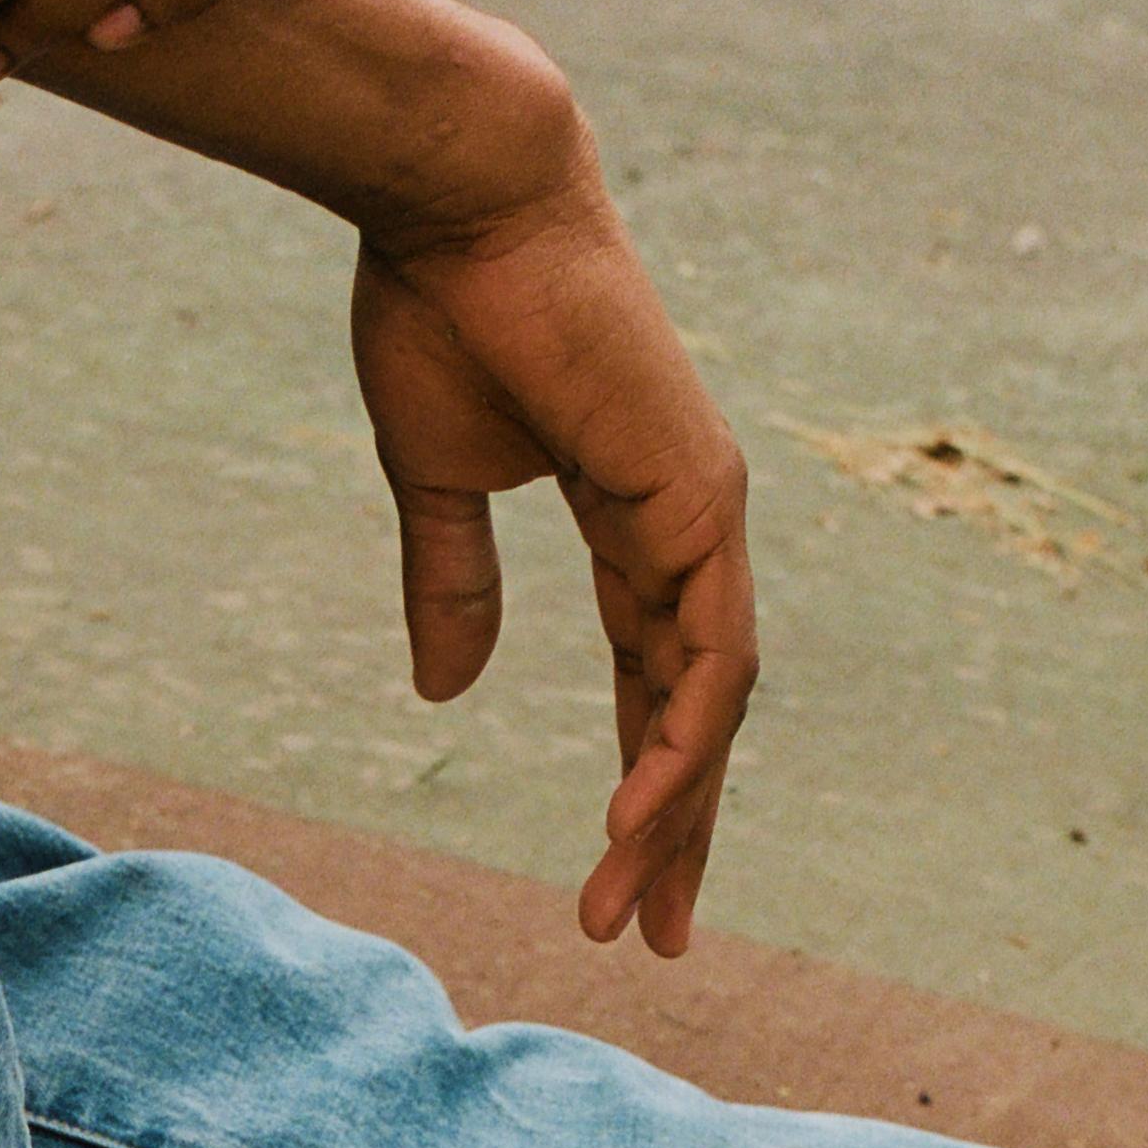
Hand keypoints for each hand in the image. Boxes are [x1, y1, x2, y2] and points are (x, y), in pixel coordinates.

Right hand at [350, 198, 754, 953]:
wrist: (461, 209)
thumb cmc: (443, 317)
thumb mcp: (436, 487)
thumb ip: (452, 587)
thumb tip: (444, 694)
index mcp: (634, 524)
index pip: (654, 684)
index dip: (643, 786)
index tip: (613, 883)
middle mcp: (688, 528)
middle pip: (696, 713)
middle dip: (673, 832)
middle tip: (649, 938)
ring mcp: (705, 515)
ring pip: (711, 703)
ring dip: (672, 813)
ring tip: (629, 906)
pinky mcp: (698, 501)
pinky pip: (707, 656)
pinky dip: (679, 743)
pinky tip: (641, 818)